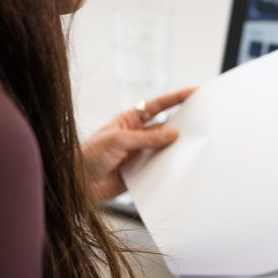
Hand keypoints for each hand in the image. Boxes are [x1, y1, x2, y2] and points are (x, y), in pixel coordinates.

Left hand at [80, 88, 194, 201]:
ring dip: (177, 149)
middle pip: (166, 128)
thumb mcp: (117, 140)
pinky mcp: (141, 173)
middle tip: (201, 122)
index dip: (176, 99)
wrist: (76, 185)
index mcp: (129, 121)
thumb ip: (146, 138)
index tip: (193, 93)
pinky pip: (160, 169)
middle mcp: (137, 136)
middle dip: (183, 124)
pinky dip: (170, 169)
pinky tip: (180, 168)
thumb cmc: (87, 156)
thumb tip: (173, 133)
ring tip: (194, 147)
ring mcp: (140, 155)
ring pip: (165, 149)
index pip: (157, 106)